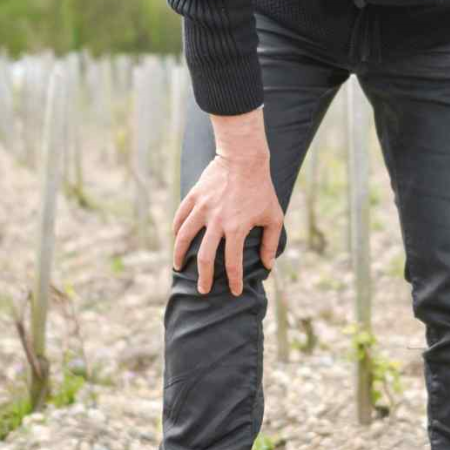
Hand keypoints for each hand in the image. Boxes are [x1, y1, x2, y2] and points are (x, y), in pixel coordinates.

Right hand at [172, 153, 283, 296]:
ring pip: (184, 237)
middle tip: (203, 289)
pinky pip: (180, 216)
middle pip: (205, 257)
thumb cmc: (262, 189)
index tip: (235, 291)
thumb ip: (270, 242)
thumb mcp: (273, 216)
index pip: (233, 263)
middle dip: (203, 277)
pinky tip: (176, 238)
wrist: (244, 159)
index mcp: (237, 228)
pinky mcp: (194, 196)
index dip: (234, 281)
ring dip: (179, 255)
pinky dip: (176, 229)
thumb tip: (267, 266)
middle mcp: (217, 221)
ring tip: (178, 267)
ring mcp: (203, 208)